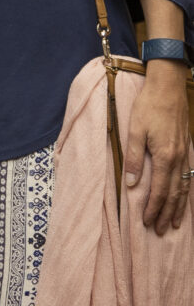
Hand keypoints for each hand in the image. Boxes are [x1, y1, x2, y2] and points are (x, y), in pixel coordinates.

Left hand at [123, 59, 190, 234]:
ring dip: (179, 207)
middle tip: (161, 230)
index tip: (147, 222)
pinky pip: (190, 176)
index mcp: (164, 156)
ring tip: (175, 223)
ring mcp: (185, 153)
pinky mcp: (187, 147)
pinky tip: (184, 198)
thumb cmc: (149, 106)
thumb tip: (130, 183)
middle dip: (166, 213)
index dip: (153, 208)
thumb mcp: (135, 130)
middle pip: (174, 194)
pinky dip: (187, 192)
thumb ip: (133, 158)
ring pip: (184, 188)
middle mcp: (178, 158)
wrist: (168, 87)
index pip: (159, 190)